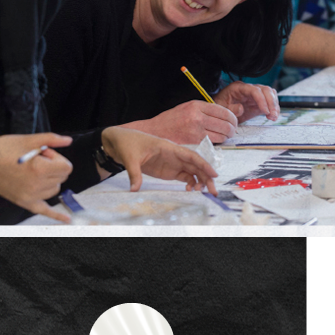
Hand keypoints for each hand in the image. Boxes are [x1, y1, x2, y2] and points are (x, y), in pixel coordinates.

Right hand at [0, 133, 73, 222]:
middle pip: (62, 177)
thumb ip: (51, 139)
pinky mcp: (24, 202)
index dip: (56, 157)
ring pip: (55, 189)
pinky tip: (66, 219)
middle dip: (54, 166)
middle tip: (36, 159)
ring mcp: (30, 196)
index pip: (66, 167)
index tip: (43, 153)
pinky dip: (56, 215)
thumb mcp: (26, 139)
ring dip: (50, 180)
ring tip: (33, 170)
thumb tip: (68, 141)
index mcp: (38, 169)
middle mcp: (36, 186)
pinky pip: (45, 211)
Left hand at [102, 126, 218, 194]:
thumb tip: (134, 189)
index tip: (214, 174)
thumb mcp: (130, 158)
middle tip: (213, 191)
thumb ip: (134, 173)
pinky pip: (185, 176)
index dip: (204, 164)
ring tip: (202, 192)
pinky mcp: (169, 170)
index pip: (191, 156)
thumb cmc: (128, 144)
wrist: (120, 142)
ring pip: (192, 172)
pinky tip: (189, 190)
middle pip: (196, 166)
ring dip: (200, 181)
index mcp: (169, 148)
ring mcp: (173, 163)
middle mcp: (175, 155)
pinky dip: (190, 183)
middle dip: (206, 177)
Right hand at [131, 100, 238, 143]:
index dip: (232, 117)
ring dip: (225, 137)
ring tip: (223, 137)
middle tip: (231, 131)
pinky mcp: (194, 144)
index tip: (233, 122)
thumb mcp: (187, 108)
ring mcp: (196, 131)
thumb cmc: (170, 121)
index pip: (223, 111)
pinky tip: (213, 142)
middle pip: (226, 124)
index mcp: (196, 105)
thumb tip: (227, 113)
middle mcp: (197, 117)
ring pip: (222, 135)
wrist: (153, 132)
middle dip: (232, 129)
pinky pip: (213, 144)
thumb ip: (205, 110)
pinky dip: (216, 144)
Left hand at [214, 81, 279, 123]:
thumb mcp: (221, 109)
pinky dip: (274, 108)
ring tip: (273, 117)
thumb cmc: (220, 107)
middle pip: (265, 90)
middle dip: (271, 102)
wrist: (220, 112)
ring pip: (270, 94)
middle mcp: (248, 89)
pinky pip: (270, 101)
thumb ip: (230, 109)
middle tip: (272, 115)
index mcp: (238, 88)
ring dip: (274, 105)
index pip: (254, 90)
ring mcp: (254, 95)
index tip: (265, 111)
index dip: (261, 100)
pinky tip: (272, 116)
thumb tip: (241, 108)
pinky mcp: (258, 102)